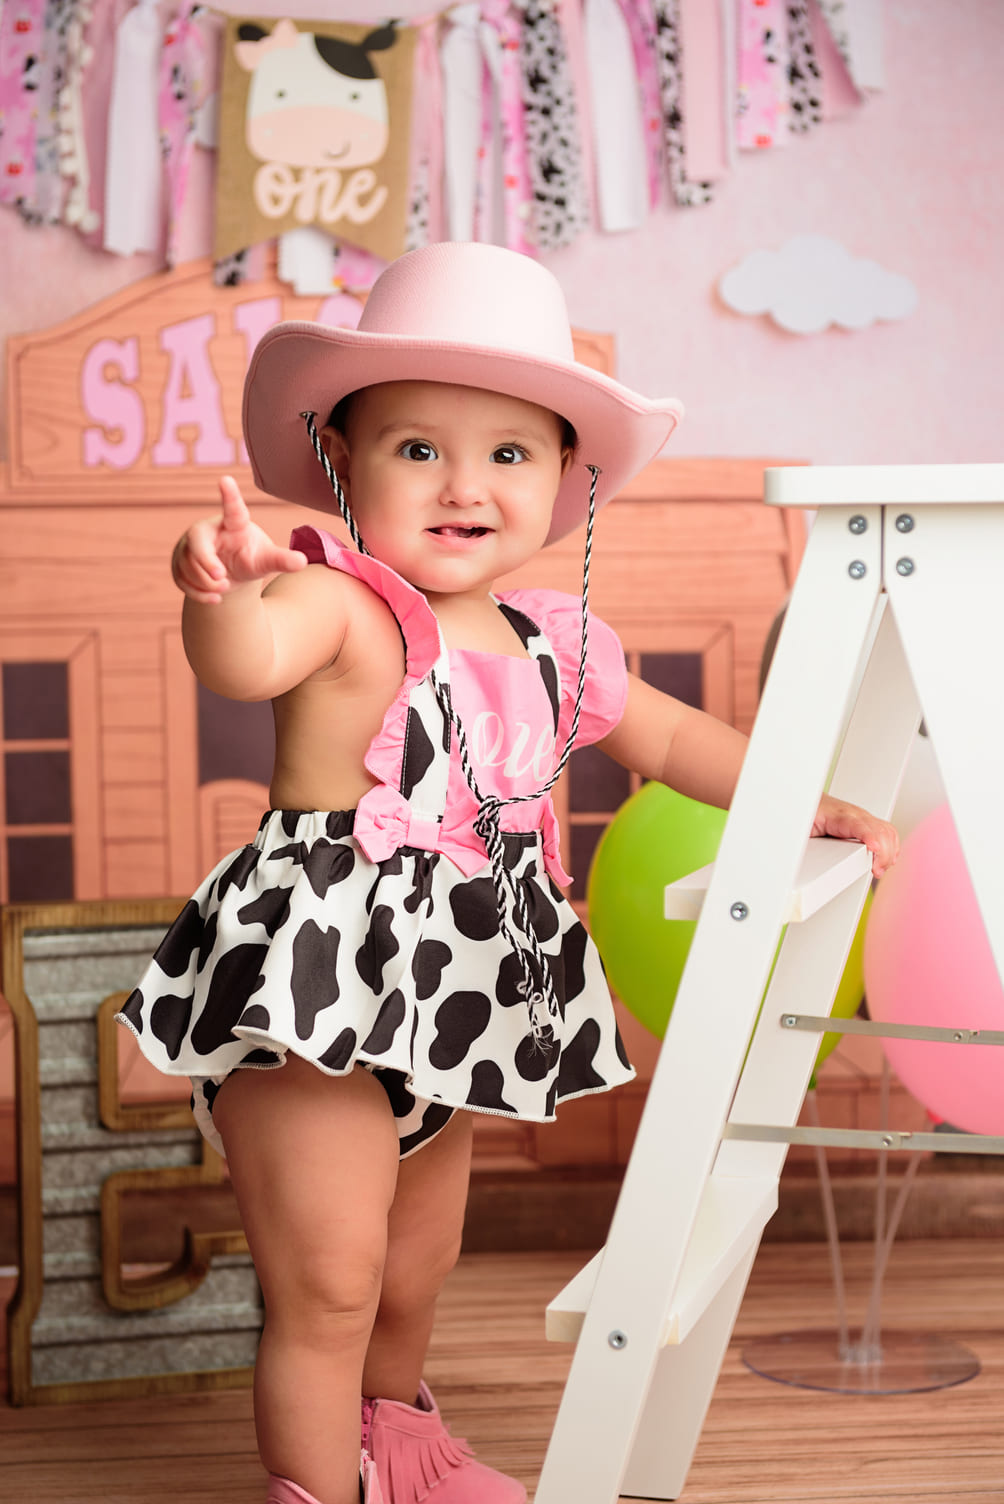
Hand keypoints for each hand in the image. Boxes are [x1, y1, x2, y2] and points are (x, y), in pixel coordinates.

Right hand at [172, 475, 307, 602]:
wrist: (228, 573)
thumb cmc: (248, 556)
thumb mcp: (265, 559)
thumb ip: (281, 559)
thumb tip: (303, 561)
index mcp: (233, 523)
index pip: (232, 509)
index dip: (229, 495)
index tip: (226, 479)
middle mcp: (208, 530)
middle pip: (198, 542)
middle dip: (207, 563)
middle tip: (222, 579)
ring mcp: (189, 546)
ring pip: (189, 566)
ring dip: (207, 584)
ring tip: (225, 587)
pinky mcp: (178, 563)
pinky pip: (181, 580)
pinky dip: (198, 594)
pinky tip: (214, 599)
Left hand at [812, 794, 899, 877]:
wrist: (810, 803)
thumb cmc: (808, 816)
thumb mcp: (804, 830)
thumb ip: (811, 842)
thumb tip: (809, 858)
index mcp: (838, 815)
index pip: (858, 824)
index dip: (869, 836)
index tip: (874, 849)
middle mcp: (855, 814)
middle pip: (879, 830)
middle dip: (882, 852)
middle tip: (876, 871)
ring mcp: (863, 817)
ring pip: (886, 831)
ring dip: (889, 851)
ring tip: (880, 869)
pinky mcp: (867, 823)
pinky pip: (887, 831)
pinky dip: (891, 846)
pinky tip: (887, 858)